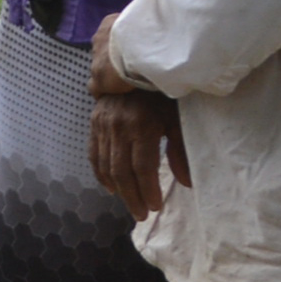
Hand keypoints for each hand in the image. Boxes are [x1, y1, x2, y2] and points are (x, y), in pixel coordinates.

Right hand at [88, 89, 187, 219]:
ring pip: (106, 166)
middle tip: (141, 215)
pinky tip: (110, 187)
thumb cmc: (161, 94)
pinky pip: (94, 154)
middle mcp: (118, 127)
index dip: (148, 189)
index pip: (142, 167)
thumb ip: (179, 149)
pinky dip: (100, 174)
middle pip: (122, 172)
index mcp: (142, 125)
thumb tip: (187, 182)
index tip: (155, 206)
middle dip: (132, 196)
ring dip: (118, 190)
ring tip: (130, 205)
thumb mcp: (175, 118)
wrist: (131, 66)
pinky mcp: (93, 124)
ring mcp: (102, 126)